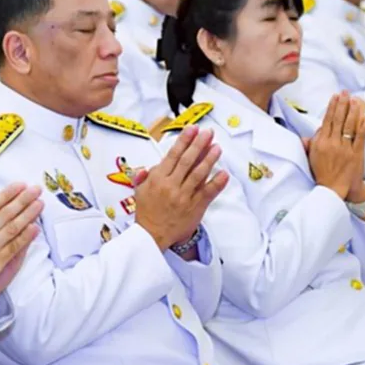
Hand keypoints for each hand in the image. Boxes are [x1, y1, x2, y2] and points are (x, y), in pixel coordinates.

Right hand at [0, 183, 42, 304]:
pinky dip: (25, 237)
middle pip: (7, 214)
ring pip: (13, 228)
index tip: (20, 185)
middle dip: (23, 200)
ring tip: (40, 204)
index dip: (8, 194)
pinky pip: (14, 247)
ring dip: (28, 215)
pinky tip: (35, 228)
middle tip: (36, 190)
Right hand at [134, 126, 228, 250]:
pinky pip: (208, 192)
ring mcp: (184, 196)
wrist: (152, 236)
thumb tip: (147, 167)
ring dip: (209, 159)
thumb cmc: (147, 213)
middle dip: (199, 144)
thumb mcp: (139, 191)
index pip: (173, 155)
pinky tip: (224, 173)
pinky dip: (217, 182)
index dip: (184, 140)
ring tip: (217, 147)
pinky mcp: (195, 207)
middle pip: (187, 161)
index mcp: (158, 179)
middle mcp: (171, 185)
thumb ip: (144, 176)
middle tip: (208, 133)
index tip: (193, 129)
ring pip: (199, 174)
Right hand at [308, 93, 364, 200]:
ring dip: (353, 111)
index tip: (335, 96)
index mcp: (320, 143)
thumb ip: (311, 142)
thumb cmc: (321, 173)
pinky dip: (364, 127)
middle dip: (342, 104)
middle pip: (338, 119)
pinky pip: (360, 138)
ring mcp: (344, 149)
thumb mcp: (312, 156)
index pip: (327, 120)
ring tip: (356, 100)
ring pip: (349, 126)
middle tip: (346, 92)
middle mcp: (332, 144)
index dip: (332, 107)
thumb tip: (313, 131)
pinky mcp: (356, 155)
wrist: (332, 190)